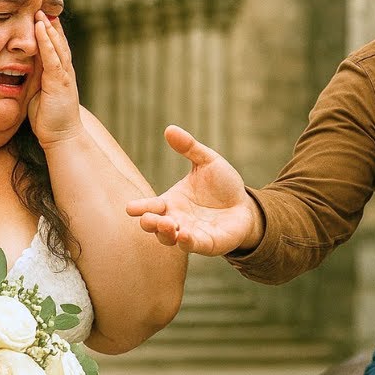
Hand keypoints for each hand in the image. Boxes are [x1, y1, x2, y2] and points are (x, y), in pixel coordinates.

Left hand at [27, 11, 82, 147]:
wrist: (62, 137)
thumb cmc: (49, 119)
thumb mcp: (39, 94)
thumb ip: (35, 80)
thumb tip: (23, 71)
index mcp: (59, 73)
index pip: (55, 47)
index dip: (49, 31)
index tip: (41, 15)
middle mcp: (64, 70)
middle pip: (58, 41)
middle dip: (51, 23)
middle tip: (42, 5)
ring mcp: (64, 75)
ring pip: (57, 46)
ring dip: (48, 27)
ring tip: (40, 11)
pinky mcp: (59, 82)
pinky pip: (53, 57)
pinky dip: (47, 42)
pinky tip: (42, 29)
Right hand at [126, 126, 259, 255]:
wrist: (245, 205)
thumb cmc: (222, 185)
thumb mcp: (207, 161)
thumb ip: (189, 148)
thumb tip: (170, 128)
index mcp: (172, 202)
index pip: (151, 206)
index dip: (140, 207)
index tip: (130, 208)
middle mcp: (177, 220)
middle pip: (156, 226)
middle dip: (150, 223)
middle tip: (147, 218)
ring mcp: (191, 234)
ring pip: (171, 239)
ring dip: (165, 234)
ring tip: (167, 224)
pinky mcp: (208, 244)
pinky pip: (194, 246)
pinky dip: (187, 243)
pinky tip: (184, 236)